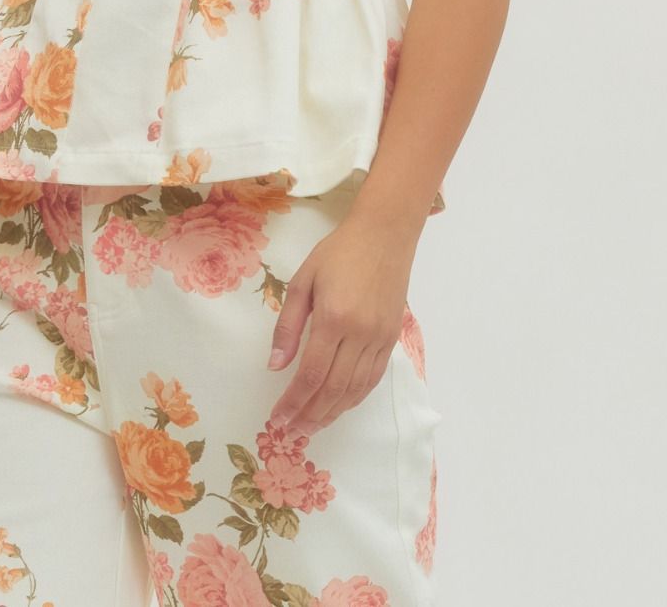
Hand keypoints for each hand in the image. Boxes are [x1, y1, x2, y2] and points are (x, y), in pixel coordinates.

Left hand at [266, 209, 414, 434]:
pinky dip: (355, 397)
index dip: (293, 402)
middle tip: (292, 433)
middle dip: (310, 415)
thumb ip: (288, 325)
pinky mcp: (392, 338)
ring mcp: (379, 338)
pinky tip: (340, 405)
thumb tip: (274, 366)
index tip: (278, 419)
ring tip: (313, 427)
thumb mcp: (303, 280)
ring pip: (355, 389)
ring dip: (332, 412)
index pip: (310, 374)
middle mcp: (359, 334)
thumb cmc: (339, 253)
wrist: (384, 235)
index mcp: (333, 318)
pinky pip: (373, 379)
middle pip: (333, 388)